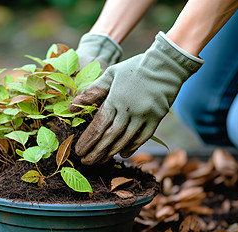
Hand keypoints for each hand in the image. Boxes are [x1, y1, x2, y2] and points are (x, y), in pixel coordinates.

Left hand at [69, 32, 203, 164]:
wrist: (166, 65)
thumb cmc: (134, 68)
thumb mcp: (110, 75)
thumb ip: (92, 92)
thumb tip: (71, 108)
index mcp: (115, 99)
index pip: (98, 126)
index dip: (87, 141)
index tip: (78, 151)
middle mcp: (129, 110)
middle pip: (109, 137)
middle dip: (96, 152)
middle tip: (86, 162)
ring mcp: (144, 116)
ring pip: (125, 140)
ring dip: (111, 152)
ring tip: (100, 161)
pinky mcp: (156, 119)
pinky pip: (142, 138)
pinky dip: (131, 147)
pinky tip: (122, 154)